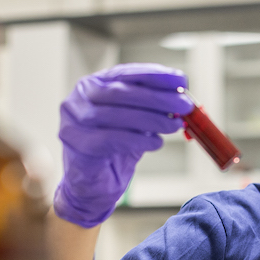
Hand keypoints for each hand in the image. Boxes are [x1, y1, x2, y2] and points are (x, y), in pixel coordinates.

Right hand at [54, 63, 192, 227]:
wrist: (92, 185)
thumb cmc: (114, 150)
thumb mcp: (136, 122)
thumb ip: (152, 108)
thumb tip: (180, 97)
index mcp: (94, 85)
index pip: (126, 73)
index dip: (156, 75)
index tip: (181, 81)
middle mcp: (80, 98)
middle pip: (122, 92)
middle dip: (158, 98)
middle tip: (185, 105)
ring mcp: (74, 121)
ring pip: (118, 114)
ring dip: (153, 119)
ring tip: (175, 125)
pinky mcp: (77, 144)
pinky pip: (111, 139)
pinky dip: (139, 140)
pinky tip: (156, 143)